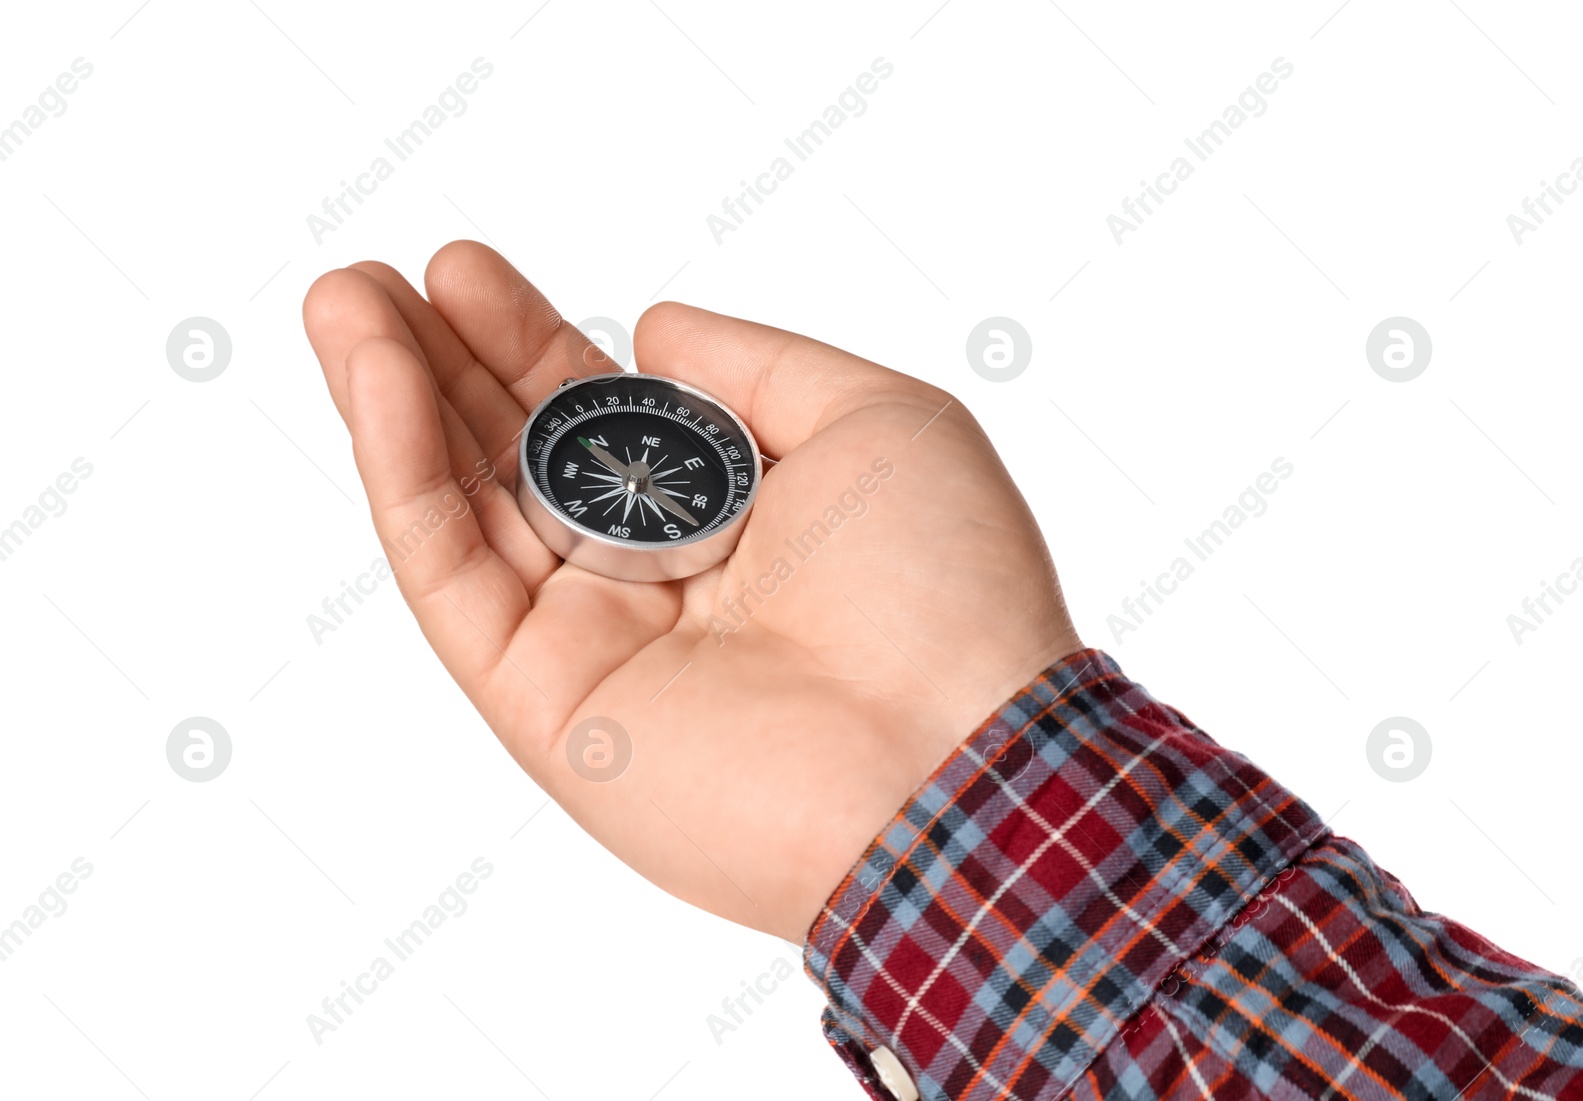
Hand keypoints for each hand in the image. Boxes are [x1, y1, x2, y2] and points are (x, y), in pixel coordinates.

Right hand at [302, 242, 1080, 942]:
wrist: (952, 760)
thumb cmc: (948, 591)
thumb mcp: (875, 420)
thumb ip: (754, 367)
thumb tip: (651, 329)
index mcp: (732, 520)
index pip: (599, 418)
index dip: (526, 341)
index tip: (460, 268)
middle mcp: (654, 582)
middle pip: (515, 457)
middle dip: (440, 363)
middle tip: (372, 279)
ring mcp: (593, 646)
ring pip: (464, 510)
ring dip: (393, 401)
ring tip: (342, 302)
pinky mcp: (544, 705)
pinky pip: (453, 576)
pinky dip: (406, 474)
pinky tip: (378, 381)